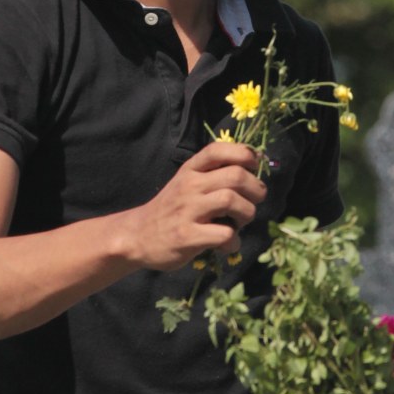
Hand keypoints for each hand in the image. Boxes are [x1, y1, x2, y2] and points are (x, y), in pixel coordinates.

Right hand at [121, 142, 264, 271]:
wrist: (137, 236)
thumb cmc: (170, 209)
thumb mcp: (186, 183)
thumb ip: (212, 175)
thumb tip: (251, 170)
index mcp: (190, 170)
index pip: (218, 150)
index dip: (243, 154)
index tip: (254, 166)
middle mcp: (189, 186)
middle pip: (235, 176)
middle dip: (256, 189)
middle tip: (255, 200)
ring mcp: (188, 211)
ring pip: (231, 201)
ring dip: (247, 213)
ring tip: (241, 222)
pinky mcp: (187, 236)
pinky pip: (224, 234)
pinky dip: (234, 241)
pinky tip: (228, 244)